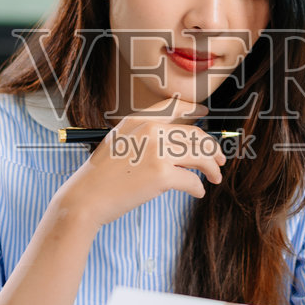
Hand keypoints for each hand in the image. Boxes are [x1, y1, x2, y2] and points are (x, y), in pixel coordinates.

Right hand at [56, 98, 227, 227]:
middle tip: (219, 159)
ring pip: (201, 156)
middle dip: (212, 148)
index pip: (176, 107)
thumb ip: (145, 135)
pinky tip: (198, 192)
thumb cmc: (101, 176)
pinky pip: (193, 180)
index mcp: (139, 119)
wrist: (85, 198)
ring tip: (215, 177)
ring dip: (212, 168)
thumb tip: (179, 139)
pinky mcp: (162, 175)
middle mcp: (150, 130)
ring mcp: (157, 152)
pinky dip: (199, 188)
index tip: (206, 114)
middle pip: (196, 135)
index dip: (196, 110)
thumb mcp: (119, 142)